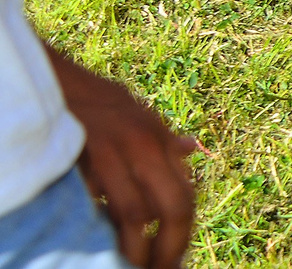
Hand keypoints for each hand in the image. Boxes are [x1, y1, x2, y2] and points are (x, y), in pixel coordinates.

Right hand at [47, 48, 197, 268]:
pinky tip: (105, 250)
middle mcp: (146, 146)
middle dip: (170, 248)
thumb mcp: (139, 114)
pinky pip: (102, 207)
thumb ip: (164, 139)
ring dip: (137, 250)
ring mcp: (116, 155)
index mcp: (160, 141)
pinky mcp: (85, 163)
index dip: (183, 233)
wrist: (55, 84)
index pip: (185, 196)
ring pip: (138, 214)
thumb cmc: (96, 103)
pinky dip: (107, 233)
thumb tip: (193, 149)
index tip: (176, 260)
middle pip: (172, 207)